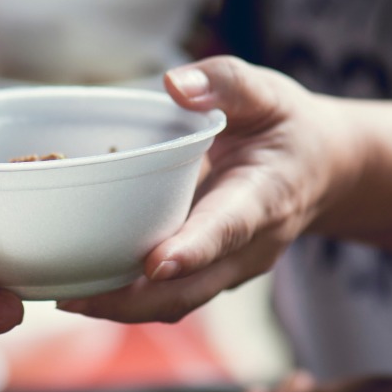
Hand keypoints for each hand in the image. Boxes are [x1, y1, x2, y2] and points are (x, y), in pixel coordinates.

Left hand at [62, 56, 356, 322]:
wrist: (323, 169)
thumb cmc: (286, 126)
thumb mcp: (266, 92)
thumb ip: (224, 83)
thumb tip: (174, 84)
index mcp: (264, 195)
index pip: (228, 226)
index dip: (193, 248)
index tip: (156, 264)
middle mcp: (251, 244)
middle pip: (194, 286)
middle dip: (135, 299)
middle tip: (75, 295)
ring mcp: (233, 268)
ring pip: (180, 302)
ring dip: (124, 309)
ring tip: (68, 297)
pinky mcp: (214, 275)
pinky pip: (174, 298)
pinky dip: (131, 301)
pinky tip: (85, 289)